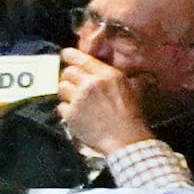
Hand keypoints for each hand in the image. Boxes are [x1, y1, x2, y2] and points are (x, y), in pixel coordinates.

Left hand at [54, 45, 151, 160]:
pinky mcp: (71, 114)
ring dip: (66, 93)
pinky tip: (77, 114)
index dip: (70, 55)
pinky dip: (67, 110)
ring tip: (76, 100)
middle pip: (67, 72)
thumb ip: (120, 78)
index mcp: (106, 75)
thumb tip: (120, 72)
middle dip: (69, 77)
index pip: (81, 58)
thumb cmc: (132, 116)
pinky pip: (61, 106)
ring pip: (61, 87)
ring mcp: (79, 99)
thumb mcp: (132, 89)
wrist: (126, 140)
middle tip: (74, 83)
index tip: (66, 54)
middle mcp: (90, 84)